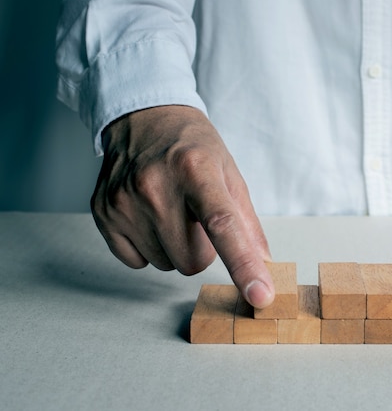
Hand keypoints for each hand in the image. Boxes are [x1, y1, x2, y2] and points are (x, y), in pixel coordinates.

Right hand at [92, 105, 274, 307]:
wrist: (143, 119)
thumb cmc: (192, 147)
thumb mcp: (229, 174)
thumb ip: (248, 223)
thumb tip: (265, 265)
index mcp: (197, 170)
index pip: (223, 225)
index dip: (243, 265)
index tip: (260, 296)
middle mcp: (155, 185)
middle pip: (193, 260)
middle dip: (202, 247)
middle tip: (195, 215)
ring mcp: (124, 201)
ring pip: (166, 264)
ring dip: (174, 246)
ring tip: (171, 210)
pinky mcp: (103, 214)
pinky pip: (136, 262)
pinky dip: (147, 247)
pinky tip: (147, 216)